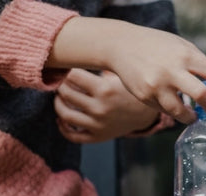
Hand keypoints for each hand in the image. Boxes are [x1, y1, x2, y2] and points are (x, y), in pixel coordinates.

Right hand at [50, 18, 205, 124]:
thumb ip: (198, 63)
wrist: (121, 45)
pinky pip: (164, 111)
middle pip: (202, 95)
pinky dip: (171, 110)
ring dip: (190, 117)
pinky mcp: (145, 96)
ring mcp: (158, 85)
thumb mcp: (181, 46)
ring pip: (181, 112)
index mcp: (187, 55)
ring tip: (193, 115)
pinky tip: (170, 103)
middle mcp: (173, 71)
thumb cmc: (157, 45)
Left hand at [55, 69, 169, 143]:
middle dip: (60, 85)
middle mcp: (100, 108)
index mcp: (105, 90)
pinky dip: (63, 127)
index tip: (65, 67)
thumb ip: (101, 63)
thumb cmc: (129, 89)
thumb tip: (77, 48)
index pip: (72, 77)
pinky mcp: (98, 136)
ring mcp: (98, 125)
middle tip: (61, 80)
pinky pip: (73, 135)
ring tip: (60, 97)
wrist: (147, 113)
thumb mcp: (119, 74)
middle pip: (66, 94)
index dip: (66, 70)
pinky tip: (62, 118)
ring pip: (65, 114)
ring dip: (58, 104)